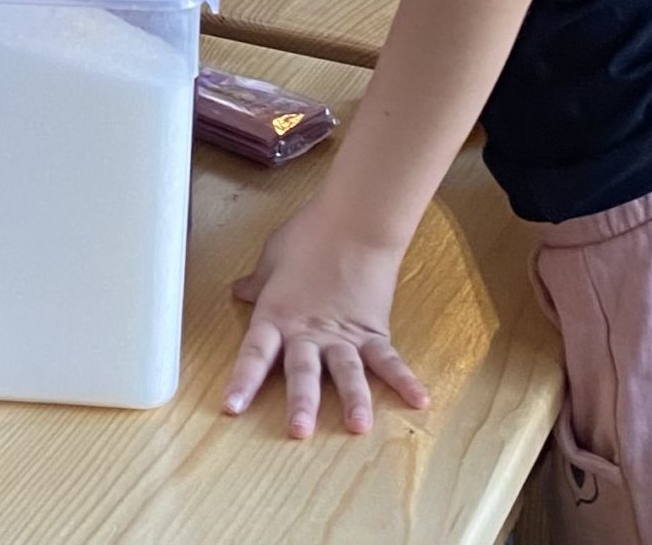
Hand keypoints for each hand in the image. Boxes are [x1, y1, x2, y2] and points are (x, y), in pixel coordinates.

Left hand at [223, 212, 428, 437]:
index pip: (255, 353)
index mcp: (278, 315)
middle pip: (303, 371)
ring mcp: (344, 334)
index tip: (232, 408)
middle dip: (301, 402)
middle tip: (300, 430)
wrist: (354, 220)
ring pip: (347, 372)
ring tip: (359, 427)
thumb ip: (259, 282)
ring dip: (354, 400)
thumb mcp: (273, 256)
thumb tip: (241, 291)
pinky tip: (420, 401)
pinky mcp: (373, 329)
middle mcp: (310, 332)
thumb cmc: (310, 233)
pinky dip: (404, 380)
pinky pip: (388, 360)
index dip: (243, 381)